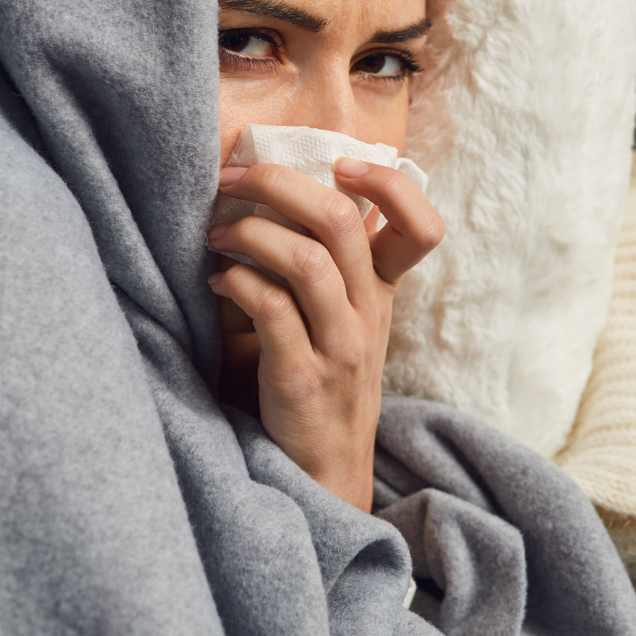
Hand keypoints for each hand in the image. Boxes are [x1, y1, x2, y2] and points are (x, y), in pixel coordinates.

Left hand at [207, 158, 443, 510]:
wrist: (325, 469)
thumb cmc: (321, 378)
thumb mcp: (344, 318)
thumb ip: (331, 264)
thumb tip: (278, 190)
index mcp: (384, 291)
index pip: (422, 226)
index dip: (388, 184)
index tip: (339, 166)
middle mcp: (370, 313)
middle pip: (342, 220)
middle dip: (278, 183)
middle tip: (232, 181)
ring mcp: (341, 345)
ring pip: (305, 259)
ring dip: (247, 233)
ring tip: (214, 235)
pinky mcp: (303, 375)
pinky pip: (271, 308)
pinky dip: (235, 281)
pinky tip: (216, 281)